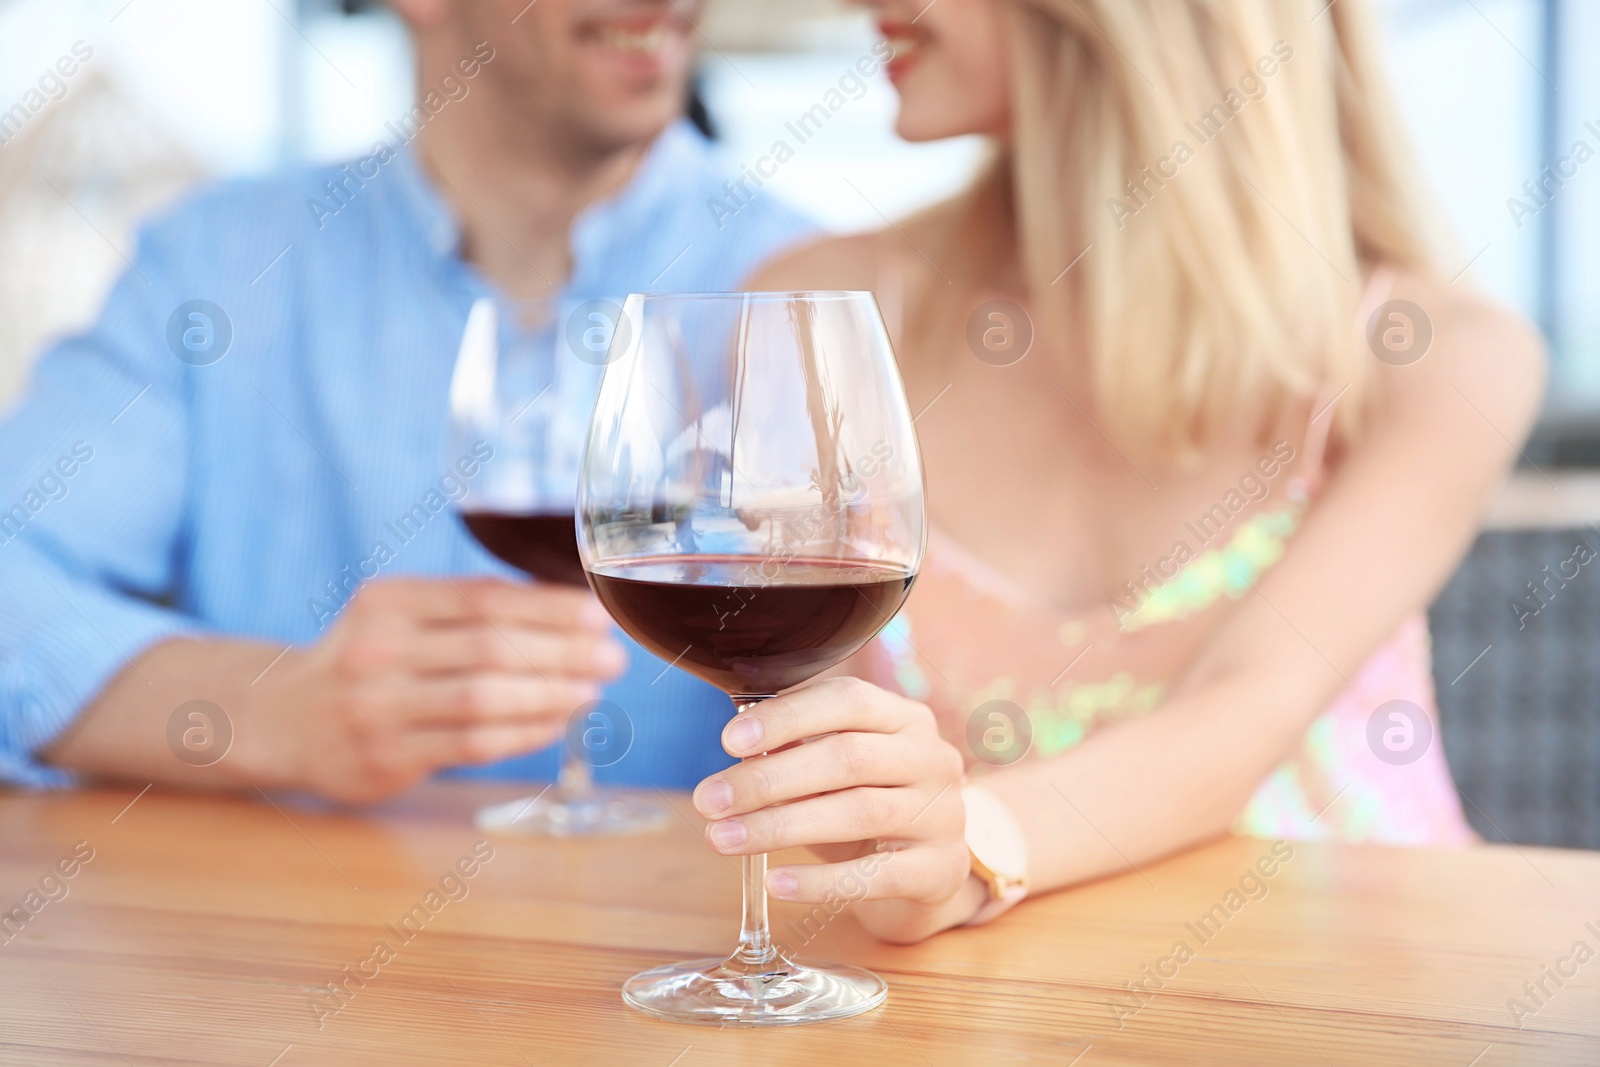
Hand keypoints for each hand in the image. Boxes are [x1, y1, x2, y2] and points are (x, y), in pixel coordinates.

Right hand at [245, 577, 624, 803]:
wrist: (285, 720)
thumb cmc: (369, 659)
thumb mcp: (401, 616)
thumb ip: (469, 609)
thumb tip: (570, 612)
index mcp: (388, 602)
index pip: (483, 598)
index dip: (549, 608)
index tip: (597, 616)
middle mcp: (377, 651)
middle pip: (490, 648)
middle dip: (563, 653)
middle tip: (611, 659)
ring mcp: (377, 708)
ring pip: (484, 700)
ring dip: (550, 695)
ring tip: (592, 690)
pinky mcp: (385, 758)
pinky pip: (471, 745)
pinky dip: (523, 732)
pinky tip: (556, 722)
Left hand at [690, 676, 980, 943]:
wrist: (927, 873)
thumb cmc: (868, 806)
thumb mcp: (836, 773)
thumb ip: (796, 752)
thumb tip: (738, 750)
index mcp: (904, 718)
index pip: (848, 699)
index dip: (788, 717)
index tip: (729, 740)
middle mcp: (932, 758)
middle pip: (848, 758)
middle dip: (769, 778)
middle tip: (709, 800)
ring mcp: (944, 814)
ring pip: (860, 813)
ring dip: (781, 826)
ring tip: (724, 838)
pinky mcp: (940, 869)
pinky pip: (875, 877)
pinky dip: (820, 881)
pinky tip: (776, 882)